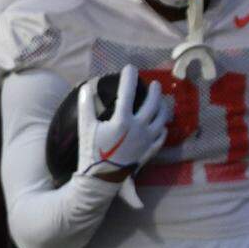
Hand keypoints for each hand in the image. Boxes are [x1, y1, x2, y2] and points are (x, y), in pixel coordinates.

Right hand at [76, 65, 168, 205]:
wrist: (101, 179)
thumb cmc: (91, 152)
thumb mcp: (85, 127)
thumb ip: (86, 106)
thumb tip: (85, 87)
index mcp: (123, 120)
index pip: (128, 93)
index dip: (129, 78)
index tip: (130, 68)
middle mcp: (139, 128)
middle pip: (152, 104)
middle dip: (154, 91)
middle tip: (154, 83)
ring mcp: (147, 140)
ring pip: (162, 118)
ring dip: (163, 107)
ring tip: (162, 100)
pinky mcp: (149, 150)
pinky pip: (161, 136)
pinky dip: (162, 127)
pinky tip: (161, 124)